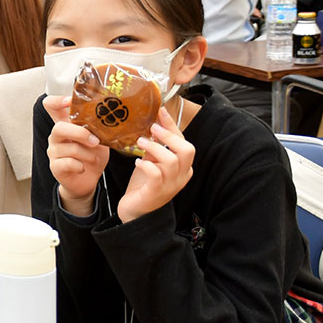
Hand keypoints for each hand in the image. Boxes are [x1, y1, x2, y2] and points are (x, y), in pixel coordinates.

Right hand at [43, 94, 108, 216]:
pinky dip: (80, 166)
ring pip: (69, 148)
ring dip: (87, 154)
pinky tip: (83, 168)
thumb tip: (113, 116)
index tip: (70, 100)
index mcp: (65, 124)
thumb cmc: (91, 156)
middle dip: (80, 133)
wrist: (87, 180)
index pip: (51, 106)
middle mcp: (56, 136)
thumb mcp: (98, 139)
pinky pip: (68, 163)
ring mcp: (54, 151)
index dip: (57, 100)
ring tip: (95, 158)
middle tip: (95, 141)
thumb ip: (99, 128)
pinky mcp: (55, 166)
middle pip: (59, 127)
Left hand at [117, 106, 194, 222]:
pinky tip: (137, 161)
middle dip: (169, 136)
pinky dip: (146, 165)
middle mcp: (181, 176)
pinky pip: (156, 174)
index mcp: (183, 167)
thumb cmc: (144, 184)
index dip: (172, 125)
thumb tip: (152, 123)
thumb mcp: (152, 162)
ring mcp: (171, 185)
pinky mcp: (157, 192)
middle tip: (151, 128)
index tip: (160, 110)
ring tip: (140, 143)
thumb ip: (156, 147)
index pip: (184, 142)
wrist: (135, 212)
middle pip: (187, 150)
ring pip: (172, 160)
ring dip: (155, 148)